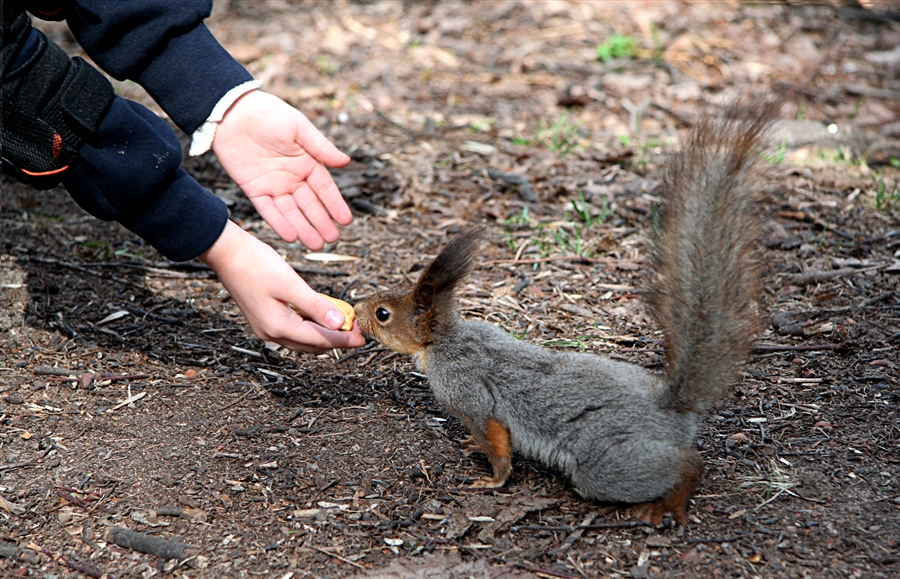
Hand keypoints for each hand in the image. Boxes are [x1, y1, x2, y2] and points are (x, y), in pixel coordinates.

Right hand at [200, 220, 364, 352]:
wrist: (226, 252)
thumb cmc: (254, 263)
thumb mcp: (290, 283)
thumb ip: (316, 305)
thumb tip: (340, 323)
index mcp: (277, 326)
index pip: (319, 339)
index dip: (344, 339)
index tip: (363, 337)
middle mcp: (271, 332)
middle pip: (312, 344)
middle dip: (337, 338)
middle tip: (358, 330)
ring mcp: (266, 327)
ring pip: (304, 338)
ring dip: (325, 333)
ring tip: (346, 323)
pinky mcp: (265, 318)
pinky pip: (295, 329)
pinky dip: (312, 325)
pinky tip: (324, 315)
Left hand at [213, 90, 351, 249]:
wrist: (231, 111)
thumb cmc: (268, 113)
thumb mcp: (298, 127)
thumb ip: (321, 147)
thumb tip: (346, 162)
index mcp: (306, 162)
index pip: (324, 188)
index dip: (335, 204)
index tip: (345, 220)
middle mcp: (292, 177)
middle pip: (309, 204)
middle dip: (321, 222)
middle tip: (332, 239)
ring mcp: (273, 185)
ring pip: (291, 212)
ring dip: (303, 228)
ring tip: (315, 244)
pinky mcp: (254, 189)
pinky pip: (268, 210)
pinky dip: (279, 223)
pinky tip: (291, 236)